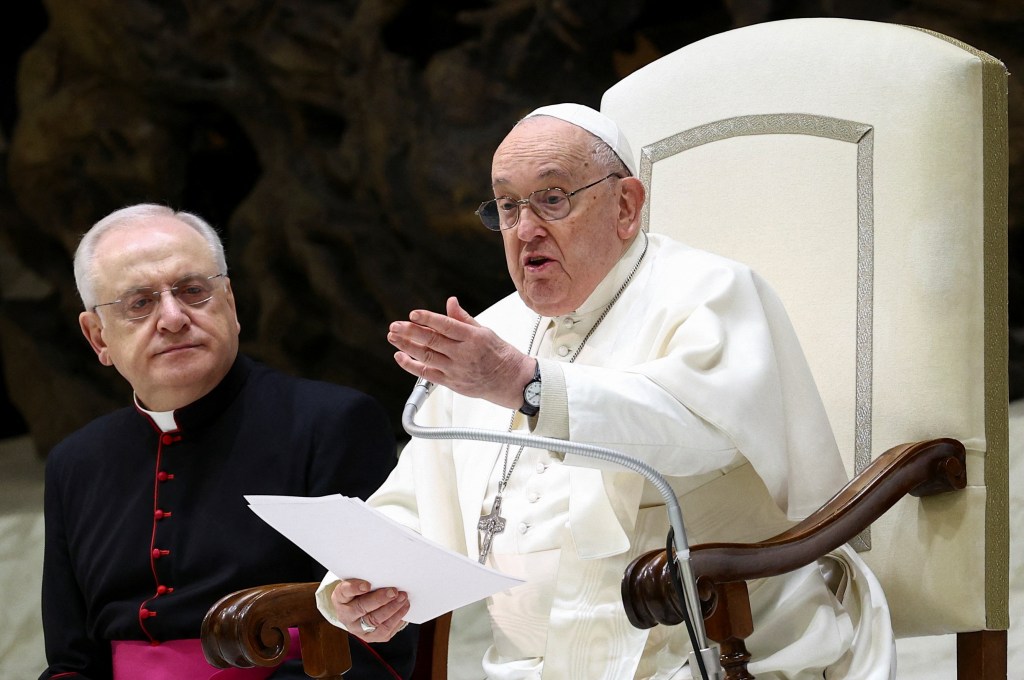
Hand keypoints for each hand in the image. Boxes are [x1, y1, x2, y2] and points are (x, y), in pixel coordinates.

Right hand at [330, 578, 409, 641]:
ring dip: (392, 609)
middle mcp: (346, 616)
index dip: (355, 588)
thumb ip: (366, 580)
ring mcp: (357, 629)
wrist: (356, 611)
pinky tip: (403, 608)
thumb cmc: (359, 594)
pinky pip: (384, 631)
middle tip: (394, 592)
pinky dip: (396, 619)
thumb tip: (385, 576)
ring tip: (403, 598)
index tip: (367, 584)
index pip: (344, 592)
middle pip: (362, 608)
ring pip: (375, 621)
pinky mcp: (370, 637)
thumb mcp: (357, 584)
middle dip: (380, 600)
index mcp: (340, 599)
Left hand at [388, 296, 534, 409]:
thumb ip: (463, 318)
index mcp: (473, 338)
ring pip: (425, 356)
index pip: (446, 325)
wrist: (511, 381)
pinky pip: (427, 374)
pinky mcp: (451, 383)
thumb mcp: (485, 331)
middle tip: (395, 325)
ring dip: (406, 346)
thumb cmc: (499, 354)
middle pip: (431, 340)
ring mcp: (456, 370)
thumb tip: (450, 302)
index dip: (427, 318)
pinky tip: (401, 357)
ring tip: (393, 337)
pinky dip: (411, 366)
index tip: (413, 314)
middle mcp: (463, 354)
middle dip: (410, 332)